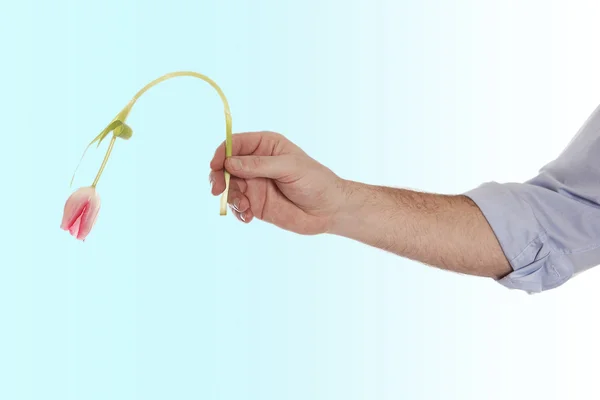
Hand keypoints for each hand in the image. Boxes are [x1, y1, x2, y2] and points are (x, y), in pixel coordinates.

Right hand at [209, 131, 345, 234]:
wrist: (328, 210)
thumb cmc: (315, 181)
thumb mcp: (289, 167)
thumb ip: (259, 165)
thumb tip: (229, 163)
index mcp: (265, 146)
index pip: (235, 144)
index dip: (221, 153)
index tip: (215, 166)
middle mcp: (256, 164)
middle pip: (225, 166)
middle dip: (217, 177)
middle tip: (216, 190)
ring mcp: (254, 184)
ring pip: (228, 187)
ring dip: (229, 197)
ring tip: (244, 207)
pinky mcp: (256, 204)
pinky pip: (237, 206)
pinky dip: (237, 212)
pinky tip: (248, 217)